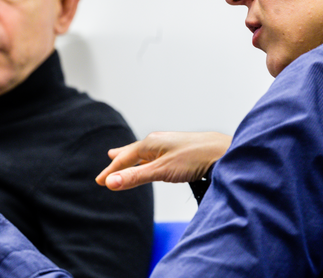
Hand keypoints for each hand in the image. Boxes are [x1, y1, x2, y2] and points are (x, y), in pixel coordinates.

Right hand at [96, 131, 230, 190]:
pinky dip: (145, 159)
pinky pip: (154, 155)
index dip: (111, 171)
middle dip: (119, 161)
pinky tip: (150, 160)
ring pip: (144, 153)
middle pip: (132, 153)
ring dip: (131, 158)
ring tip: (121, 157)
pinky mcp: (178, 150)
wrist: (222, 151)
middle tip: (107, 165)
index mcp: (150, 143)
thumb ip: (136, 177)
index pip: (124, 159)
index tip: (100, 181)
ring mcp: (168, 144)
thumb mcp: (161, 171)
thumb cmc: (194, 157)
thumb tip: (111, 182)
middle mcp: (157, 141)